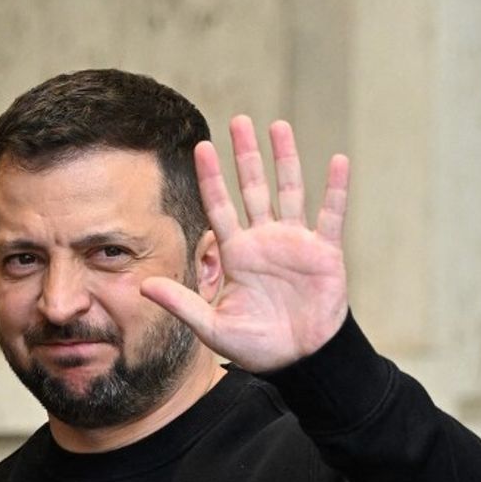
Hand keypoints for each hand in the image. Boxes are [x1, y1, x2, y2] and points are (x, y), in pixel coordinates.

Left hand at [141, 116, 350, 372]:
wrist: (298, 360)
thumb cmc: (255, 345)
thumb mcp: (211, 326)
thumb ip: (181, 303)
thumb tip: (143, 286)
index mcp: (237, 253)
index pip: (220, 206)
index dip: (211, 178)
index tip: (201, 147)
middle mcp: (264, 240)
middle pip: (253, 188)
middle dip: (246, 156)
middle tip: (239, 121)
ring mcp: (296, 243)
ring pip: (289, 190)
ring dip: (285, 159)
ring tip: (278, 126)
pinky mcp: (325, 252)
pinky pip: (331, 215)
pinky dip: (335, 189)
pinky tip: (337, 161)